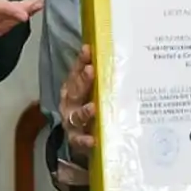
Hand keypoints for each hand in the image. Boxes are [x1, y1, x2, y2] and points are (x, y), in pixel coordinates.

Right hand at [59, 45, 95, 165]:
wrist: (83, 139)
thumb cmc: (91, 108)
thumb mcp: (95, 91)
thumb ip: (103, 78)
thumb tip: (120, 56)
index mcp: (73, 88)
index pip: (76, 71)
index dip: (81, 61)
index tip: (88, 50)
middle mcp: (70, 103)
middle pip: (75, 90)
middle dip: (82, 80)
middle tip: (91, 70)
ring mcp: (71, 121)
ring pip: (76, 115)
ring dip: (84, 111)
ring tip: (93, 107)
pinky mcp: (75, 139)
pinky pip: (78, 140)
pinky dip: (84, 140)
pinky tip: (92, 139)